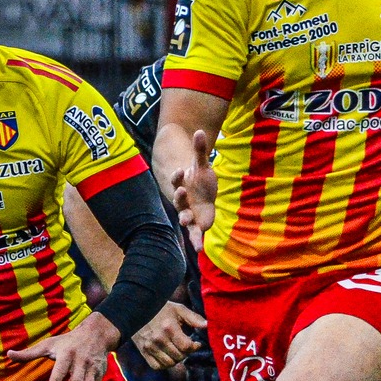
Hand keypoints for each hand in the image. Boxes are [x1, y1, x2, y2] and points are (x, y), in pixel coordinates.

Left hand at [8, 311, 119, 380]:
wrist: (97, 335)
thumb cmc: (67, 341)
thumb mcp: (49, 344)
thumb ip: (29, 353)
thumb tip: (8, 355)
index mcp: (67, 354)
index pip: (61, 368)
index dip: (56, 380)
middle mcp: (81, 363)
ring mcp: (92, 370)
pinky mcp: (99, 376)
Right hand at [132, 301, 205, 370]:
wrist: (136, 310)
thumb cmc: (161, 309)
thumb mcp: (178, 309)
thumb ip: (194, 318)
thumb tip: (208, 325)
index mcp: (169, 328)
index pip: (186, 346)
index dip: (195, 347)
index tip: (196, 343)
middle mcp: (159, 339)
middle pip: (179, 356)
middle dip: (187, 352)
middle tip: (186, 345)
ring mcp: (149, 346)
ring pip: (169, 363)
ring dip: (177, 359)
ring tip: (177, 350)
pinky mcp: (143, 351)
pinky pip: (157, 366)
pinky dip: (165, 364)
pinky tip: (168, 356)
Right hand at [171, 129, 215, 252]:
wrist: (202, 193)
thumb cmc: (199, 179)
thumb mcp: (202, 164)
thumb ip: (200, 150)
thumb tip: (199, 130)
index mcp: (182, 185)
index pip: (178, 180)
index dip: (178, 176)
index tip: (181, 170)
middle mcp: (182, 200)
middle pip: (178, 199)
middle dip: (179, 197)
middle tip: (180, 192)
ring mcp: (188, 213)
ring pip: (184, 216)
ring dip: (185, 218)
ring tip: (186, 220)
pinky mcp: (197, 223)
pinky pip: (195, 233)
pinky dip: (196, 241)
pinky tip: (199, 249)